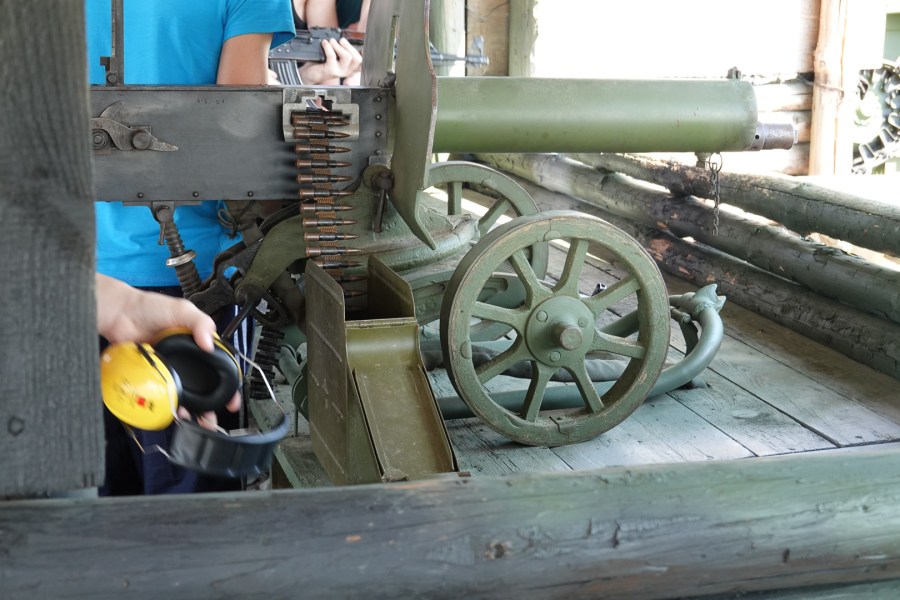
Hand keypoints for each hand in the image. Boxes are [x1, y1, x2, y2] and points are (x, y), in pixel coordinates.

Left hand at [96, 274, 240, 428]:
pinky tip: (174, 410)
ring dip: (191, 409)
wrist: (120, 314)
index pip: (219, 368)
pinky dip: (169, 404)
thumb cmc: (151, 307)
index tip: (232, 400)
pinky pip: (164, 393)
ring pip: (185, 394)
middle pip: (203, 387)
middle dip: (210, 406)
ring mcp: (170, 369)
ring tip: (194, 420)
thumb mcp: (183, 310)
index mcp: (198, 344)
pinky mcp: (153, 376)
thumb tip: (209, 345)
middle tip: (212, 419)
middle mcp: (186, 360)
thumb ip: (200, 323)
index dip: (228, 385)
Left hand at [298, 38, 361, 84]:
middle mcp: (347, 71)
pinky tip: (325, 43)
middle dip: (349, 46)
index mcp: (349, 68)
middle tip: (341, 40)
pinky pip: (332, 56)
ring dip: (338, 46)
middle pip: (357, 59)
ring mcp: (339, 72)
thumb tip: (343, 37)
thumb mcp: (334, 56)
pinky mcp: (330, 70)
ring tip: (332, 41)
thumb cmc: (321, 63)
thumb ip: (340, 49)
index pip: (361, 62)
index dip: (362, 54)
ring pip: (347, 57)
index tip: (360, 47)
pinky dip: (328, 47)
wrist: (309, 73)